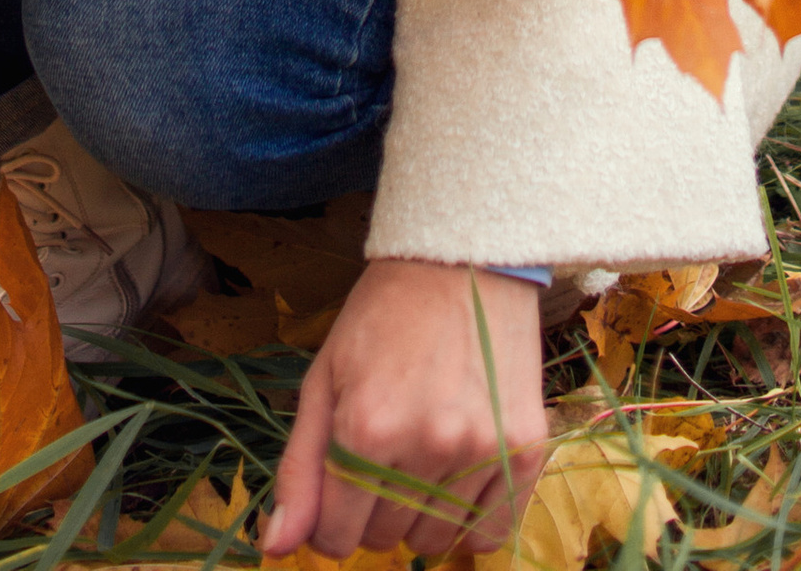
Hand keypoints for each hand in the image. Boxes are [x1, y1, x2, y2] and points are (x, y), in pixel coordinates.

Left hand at [262, 259, 545, 556]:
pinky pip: (489, 535)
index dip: (330, 522)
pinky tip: (458, 482)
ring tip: (421, 457)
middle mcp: (425, 445)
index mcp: (365, 427)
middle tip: (384, 456)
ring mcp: (480, 449)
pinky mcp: (525, 449)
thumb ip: (300, 468)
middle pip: (384, 539)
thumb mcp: (324, 378)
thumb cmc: (383, 316)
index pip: (336, 537)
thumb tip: (275, 547)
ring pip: (434, 542)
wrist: (461, 259)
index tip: (339, 493)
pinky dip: (469, 524)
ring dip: (419, 516)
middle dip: (373, 511)